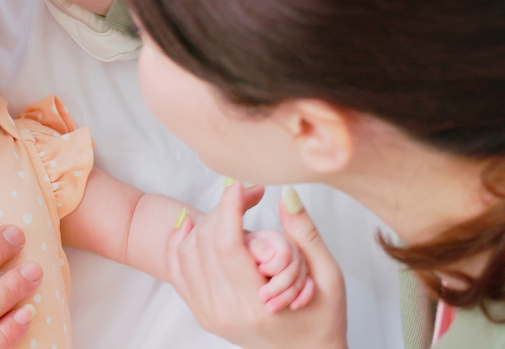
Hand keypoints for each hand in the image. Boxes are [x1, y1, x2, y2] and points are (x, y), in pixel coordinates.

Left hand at [166, 183, 347, 348]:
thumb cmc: (323, 318)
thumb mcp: (328, 276)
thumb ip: (305, 233)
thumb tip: (286, 193)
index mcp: (256, 305)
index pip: (227, 244)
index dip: (229, 207)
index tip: (239, 185)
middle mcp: (225, 311)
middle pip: (203, 244)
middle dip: (220, 210)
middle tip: (243, 194)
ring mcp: (208, 314)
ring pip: (186, 254)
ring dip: (202, 223)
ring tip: (227, 208)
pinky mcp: (201, 312)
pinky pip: (177, 271)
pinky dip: (178, 243)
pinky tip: (190, 224)